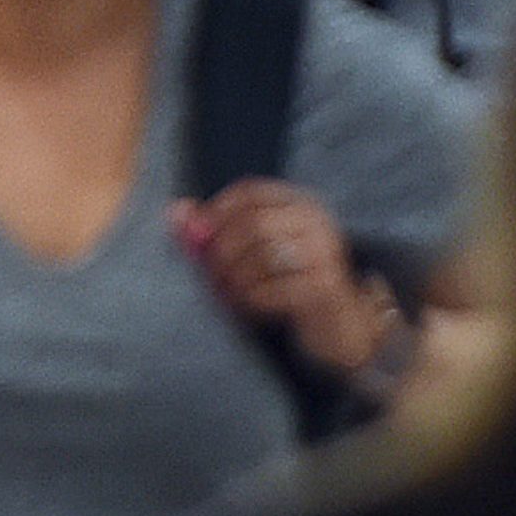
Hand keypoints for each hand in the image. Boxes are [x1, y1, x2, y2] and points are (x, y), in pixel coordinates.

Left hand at [176, 180, 388, 379]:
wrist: (341, 323)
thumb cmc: (289, 282)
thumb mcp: (257, 252)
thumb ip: (216, 230)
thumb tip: (174, 210)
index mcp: (300, 204)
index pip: (250, 191)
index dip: (215, 211)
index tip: (196, 236)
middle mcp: (316, 222)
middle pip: (253, 224)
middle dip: (221, 252)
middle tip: (210, 276)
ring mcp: (324, 253)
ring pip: (260, 258)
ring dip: (234, 280)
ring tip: (227, 294)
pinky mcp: (324, 287)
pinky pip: (271, 290)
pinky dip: (250, 301)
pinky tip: (248, 307)